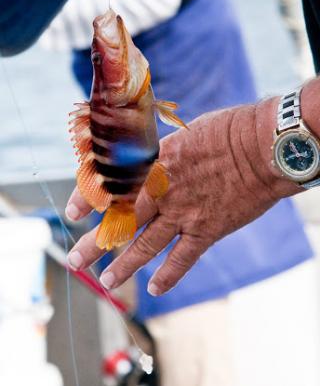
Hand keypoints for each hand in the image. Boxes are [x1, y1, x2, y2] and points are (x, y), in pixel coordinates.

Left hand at [66, 98, 298, 295]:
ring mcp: (184, 213)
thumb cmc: (228, 130)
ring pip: (146, 245)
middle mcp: (163, 191)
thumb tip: (150, 159)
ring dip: (123, 266)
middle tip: (75, 260)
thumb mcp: (185, 134)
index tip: (72, 213)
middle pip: (121, 222)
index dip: (88, 199)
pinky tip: (154, 288)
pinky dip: (168, 275)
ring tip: (106, 282)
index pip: (112, 185)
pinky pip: (183, 258)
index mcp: (155, 163)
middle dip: (95, 243)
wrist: (263, 147)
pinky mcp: (208, 229)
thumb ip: (164, 153)